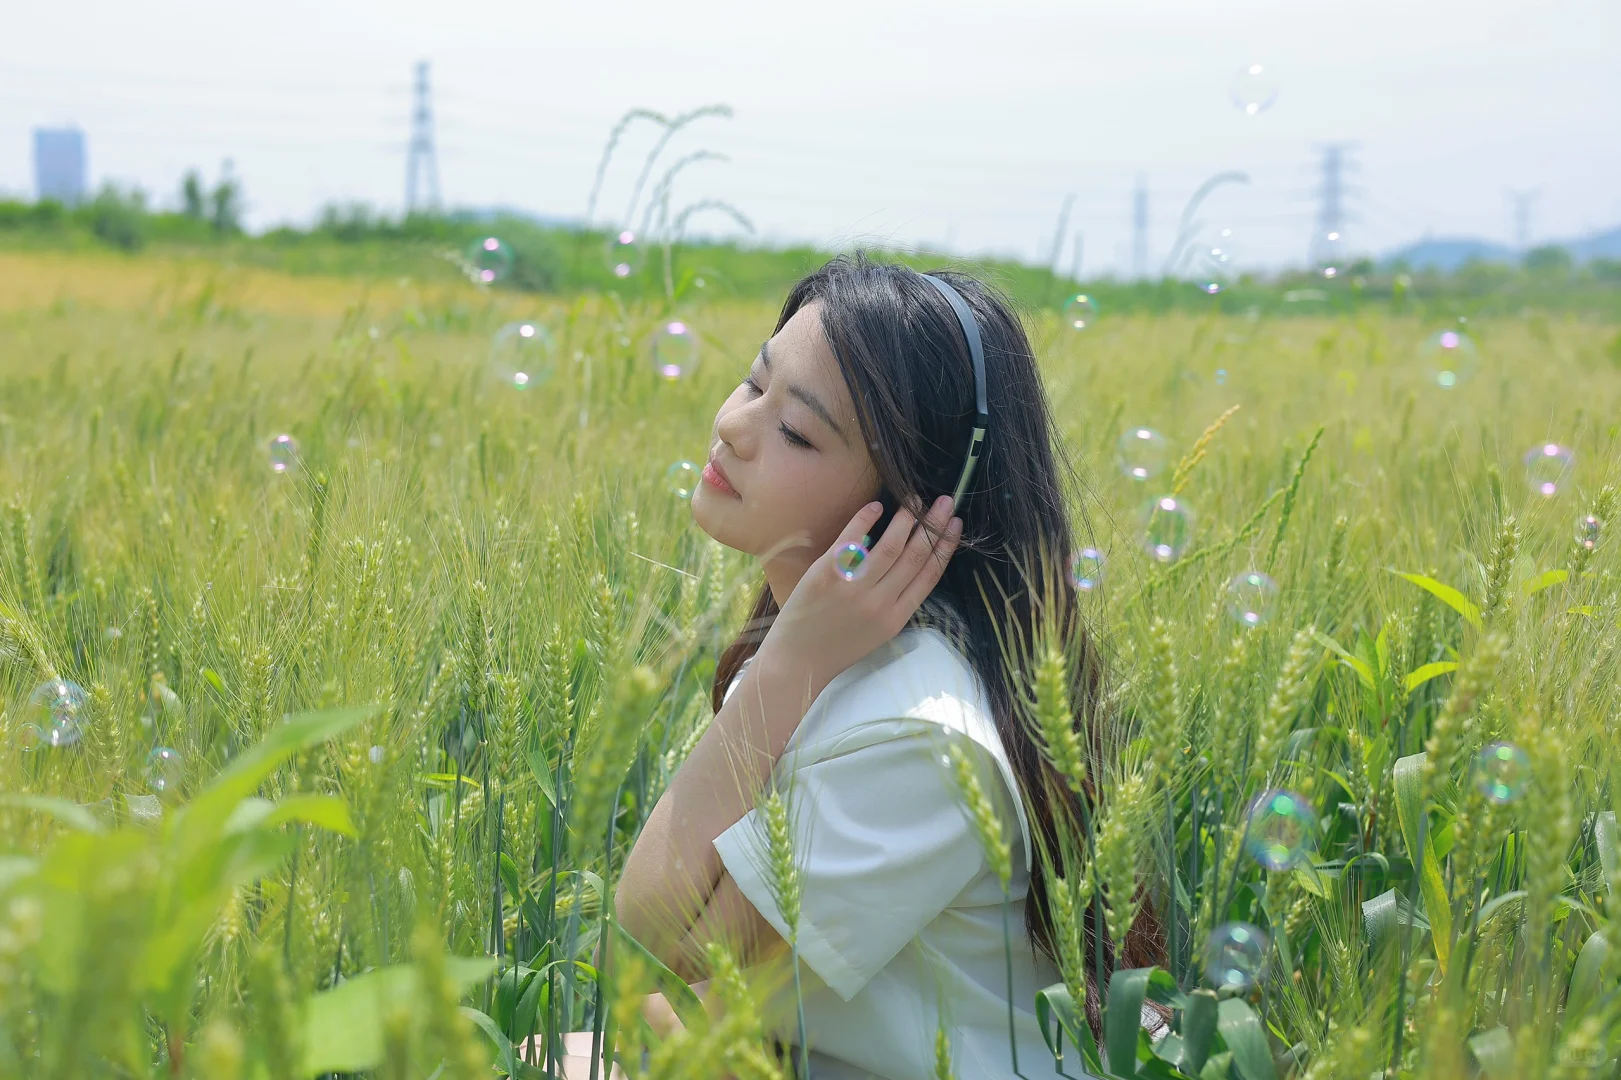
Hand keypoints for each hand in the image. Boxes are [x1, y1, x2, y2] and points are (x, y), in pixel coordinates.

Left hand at [760, 495, 963, 695]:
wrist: (798, 660)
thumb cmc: (838, 646)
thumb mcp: (879, 632)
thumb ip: (895, 602)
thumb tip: (909, 562)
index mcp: (896, 617)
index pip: (929, 575)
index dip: (945, 547)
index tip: (956, 525)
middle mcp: (880, 602)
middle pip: (915, 556)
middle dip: (933, 526)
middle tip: (946, 501)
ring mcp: (853, 588)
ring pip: (889, 546)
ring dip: (906, 519)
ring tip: (915, 499)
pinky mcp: (827, 575)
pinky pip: (851, 541)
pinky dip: (865, 520)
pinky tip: (877, 507)